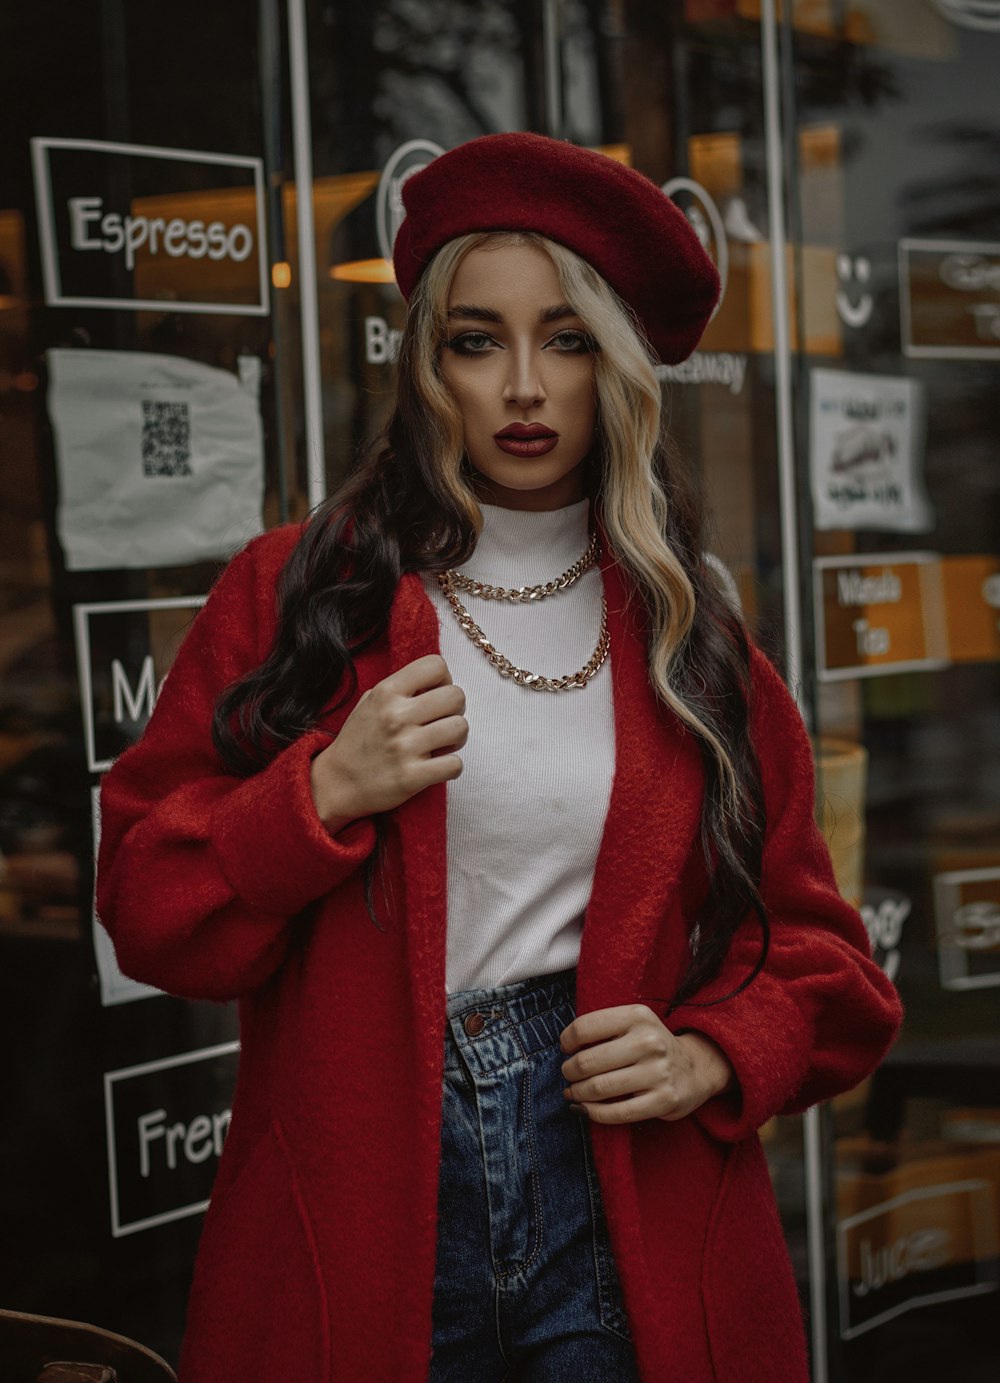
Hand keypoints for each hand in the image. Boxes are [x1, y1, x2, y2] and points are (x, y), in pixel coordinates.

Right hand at [310, 654, 467, 831]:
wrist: (336, 783)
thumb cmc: (358, 741)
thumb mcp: (371, 702)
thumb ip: (402, 688)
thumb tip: (438, 681)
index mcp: (386, 692)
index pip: (436, 665)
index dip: (444, 679)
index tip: (436, 694)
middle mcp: (396, 716)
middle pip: (456, 696)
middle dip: (455, 709)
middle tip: (442, 721)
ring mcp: (404, 746)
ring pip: (460, 728)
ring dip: (456, 738)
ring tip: (442, 744)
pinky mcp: (412, 776)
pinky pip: (455, 764)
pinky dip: (452, 766)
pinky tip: (438, 766)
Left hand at [559, 1005, 733, 1124]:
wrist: (695, 1067)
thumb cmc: (651, 1045)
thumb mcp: (633, 1024)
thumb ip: (603, 1028)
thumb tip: (565, 1048)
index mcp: (638, 1016)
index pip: (585, 1027)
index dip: (567, 1040)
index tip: (566, 1049)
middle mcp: (649, 1042)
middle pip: (588, 1061)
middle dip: (569, 1071)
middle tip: (568, 1075)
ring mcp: (659, 1072)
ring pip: (599, 1088)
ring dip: (578, 1093)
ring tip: (574, 1092)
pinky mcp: (664, 1100)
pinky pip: (617, 1113)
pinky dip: (594, 1113)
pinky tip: (586, 1109)